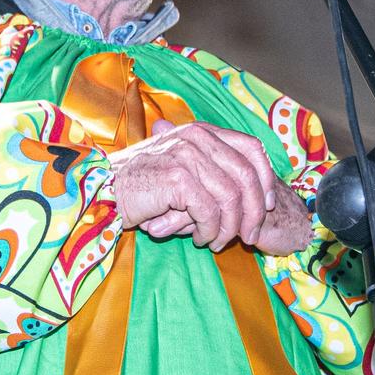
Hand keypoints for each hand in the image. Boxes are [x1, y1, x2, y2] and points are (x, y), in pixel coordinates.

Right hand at [107, 121, 306, 253]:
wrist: (107, 191)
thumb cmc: (146, 186)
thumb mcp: (184, 172)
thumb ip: (216, 174)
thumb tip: (262, 195)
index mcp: (202, 132)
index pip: (251, 148)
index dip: (265, 178)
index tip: (268, 205)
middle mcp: (197, 138)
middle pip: (246, 175)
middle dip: (254, 211)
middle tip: (249, 236)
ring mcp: (187, 156)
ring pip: (230, 197)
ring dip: (228, 227)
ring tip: (217, 242)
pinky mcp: (177, 178)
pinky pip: (208, 211)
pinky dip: (209, 230)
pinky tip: (200, 238)